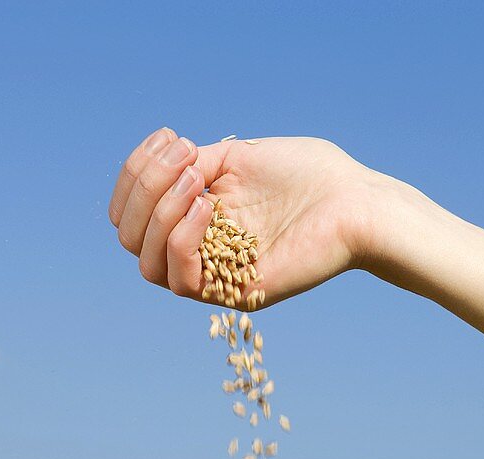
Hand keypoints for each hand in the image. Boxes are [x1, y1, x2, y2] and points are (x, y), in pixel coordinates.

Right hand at [109, 128, 386, 308]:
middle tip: (187, 164)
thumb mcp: (241, 156)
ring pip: (146, 261)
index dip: (136, 173)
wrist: (354, 204)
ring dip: (160, 213)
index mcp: (196, 216)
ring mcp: (214, 274)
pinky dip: (181, 240)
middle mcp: (198, 248)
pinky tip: (208, 208)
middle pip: (129, 236)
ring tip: (198, 184)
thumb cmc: (310, 176)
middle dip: (143, 190)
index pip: (132, 209)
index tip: (171, 139)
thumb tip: (160, 168)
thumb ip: (196, 164)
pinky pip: (181, 279)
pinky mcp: (234, 294)